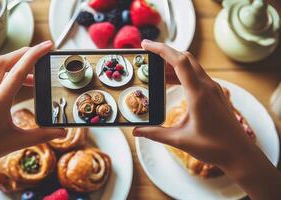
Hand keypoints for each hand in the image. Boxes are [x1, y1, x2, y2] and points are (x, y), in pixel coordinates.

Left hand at [0, 41, 64, 198]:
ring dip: (17, 64)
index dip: (35, 55)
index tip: (47, 46)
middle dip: (25, 52)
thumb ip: (42, 135)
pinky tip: (17, 85)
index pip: (18, 70)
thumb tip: (62, 131)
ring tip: (33, 75)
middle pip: (5, 60)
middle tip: (41, 52)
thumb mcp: (17, 142)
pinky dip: (8, 74)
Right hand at [133, 40, 280, 199]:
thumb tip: (136, 131)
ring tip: (156, 70)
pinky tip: (171, 82)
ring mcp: (213, 89)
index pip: (179, 61)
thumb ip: (156, 133)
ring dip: (173, 64)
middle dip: (165, 53)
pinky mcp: (215, 93)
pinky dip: (182, 73)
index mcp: (198, 94)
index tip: (146, 45)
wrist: (239, 153)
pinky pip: (197, 75)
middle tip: (147, 56)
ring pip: (192, 66)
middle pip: (186, 58)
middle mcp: (207, 86)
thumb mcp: (180, 140)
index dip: (161, 50)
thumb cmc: (213, 147)